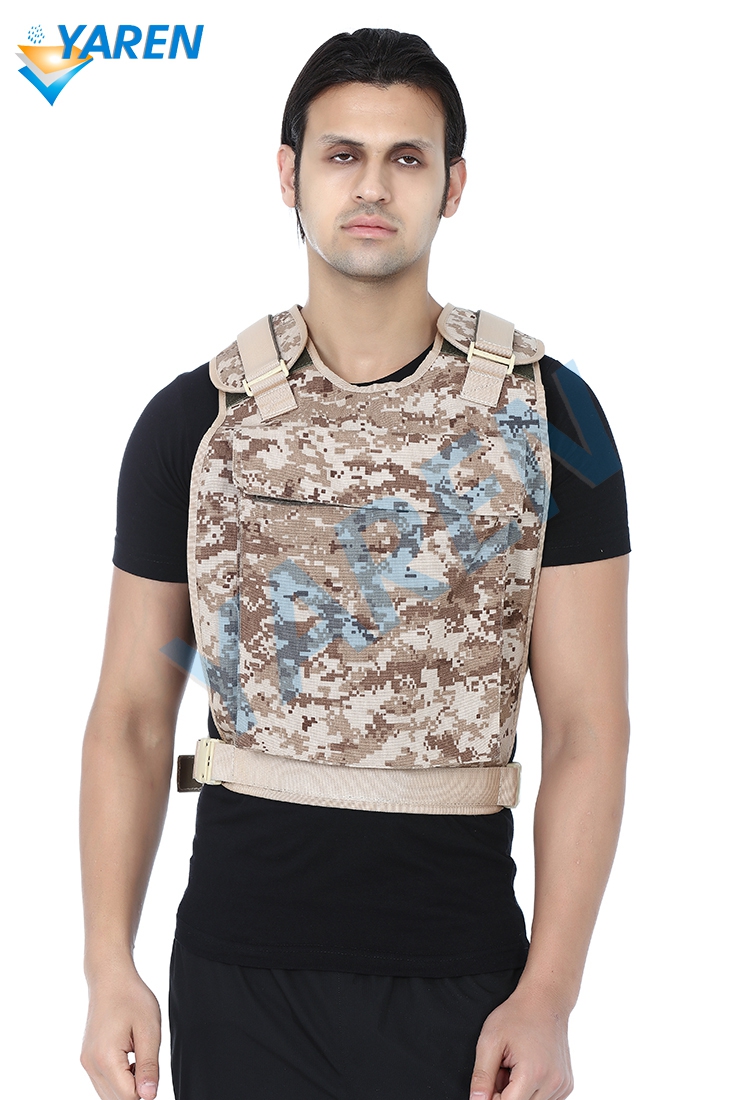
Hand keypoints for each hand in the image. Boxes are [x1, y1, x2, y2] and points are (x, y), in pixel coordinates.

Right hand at [81, 967, 160, 1099]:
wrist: (110, 979)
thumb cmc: (131, 998)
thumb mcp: (149, 1030)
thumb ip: (148, 1066)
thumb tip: (149, 1096)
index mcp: (106, 1059)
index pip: (129, 1097)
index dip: (146, 1088)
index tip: (152, 1067)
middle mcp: (91, 1065)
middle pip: (117, 1099)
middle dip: (136, 1088)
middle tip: (146, 1059)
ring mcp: (86, 1063)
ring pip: (109, 1095)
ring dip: (127, 1085)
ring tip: (137, 1055)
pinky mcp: (87, 1059)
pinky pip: (103, 1083)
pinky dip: (118, 1079)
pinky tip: (128, 1058)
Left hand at [469, 985, 572, 1099]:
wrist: (545, 1000)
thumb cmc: (517, 1015)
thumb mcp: (490, 1041)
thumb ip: (482, 1077)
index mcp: (532, 1073)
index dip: (493, 1097)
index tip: (491, 1079)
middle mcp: (553, 1083)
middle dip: (505, 1094)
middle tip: (502, 1068)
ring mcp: (562, 1085)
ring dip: (518, 1093)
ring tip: (515, 1066)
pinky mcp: (566, 1085)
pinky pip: (544, 1099)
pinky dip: (532, 1090)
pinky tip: (528, 1069)